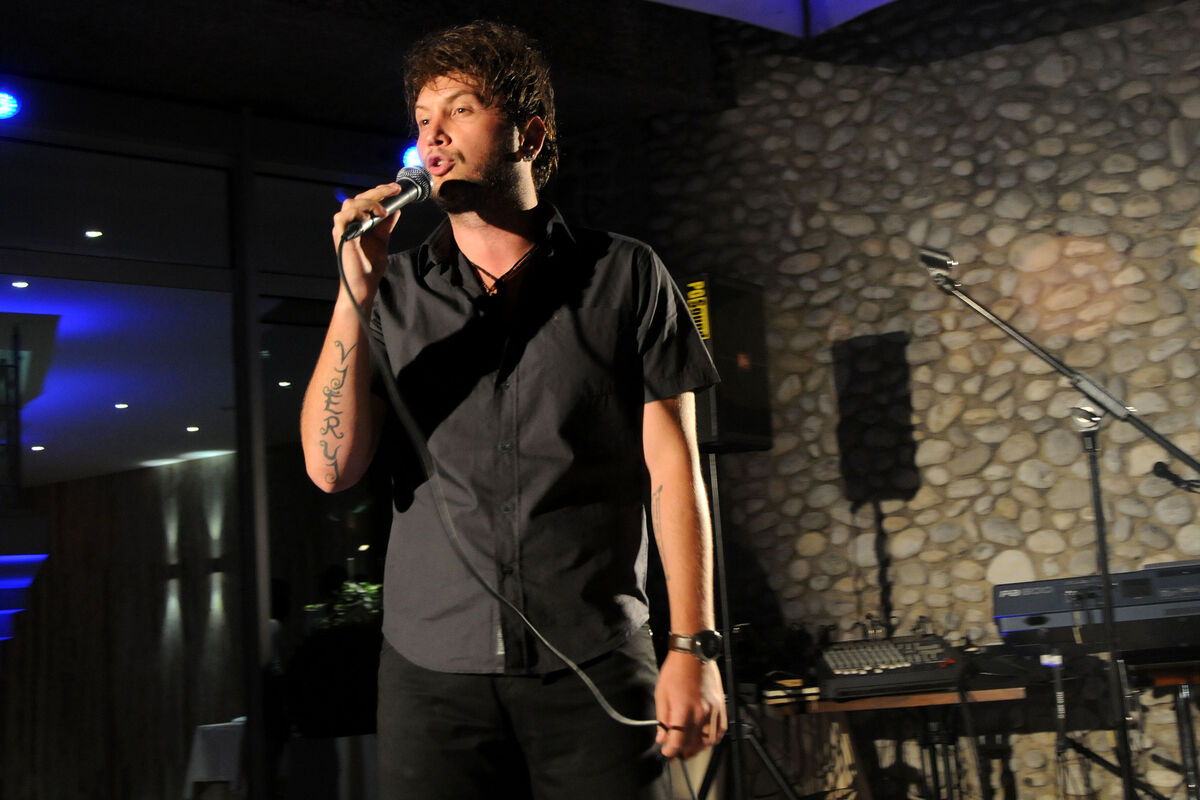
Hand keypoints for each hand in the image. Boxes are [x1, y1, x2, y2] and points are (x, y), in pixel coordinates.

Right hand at [330, 182, 403, 303]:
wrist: (364, 284)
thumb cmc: (369, 267)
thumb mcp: (382, 240)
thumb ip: (386, 225)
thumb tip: (396, 209)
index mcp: (356, 222)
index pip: (365, 200)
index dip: (380, 192)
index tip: (396, 189)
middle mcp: (348, 223)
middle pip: (359, 198)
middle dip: (378, 191)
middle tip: (395, 190)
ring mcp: (343, 229)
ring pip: (351, 203)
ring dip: (369, 203)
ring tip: (383, 212)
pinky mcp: (340, 235)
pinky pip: (343, 216)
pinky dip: (357, 213)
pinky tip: (369, 219)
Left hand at [654, 651, 726, 759]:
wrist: (694, 654)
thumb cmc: (676, 671)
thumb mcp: (661, 694)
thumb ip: (662, 719)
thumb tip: (662, 737)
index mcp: (683, 710)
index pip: (677, 742)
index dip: (670, 751)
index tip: (666, 752)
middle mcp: (701, 713)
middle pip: (693, 745)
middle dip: (682, 752)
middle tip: (675, 752)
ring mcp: (713, 711)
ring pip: (708, 742)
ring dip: (698, 748)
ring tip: (689, 747)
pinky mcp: (721, 707)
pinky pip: (720, 732)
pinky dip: (712, 739)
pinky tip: (704, 738)